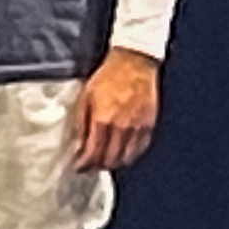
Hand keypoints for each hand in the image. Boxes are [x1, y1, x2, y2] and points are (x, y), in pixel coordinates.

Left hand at [70, 48, 159, 174]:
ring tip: (106, 159)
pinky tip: (122, 152)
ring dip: (114, 162)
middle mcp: (122, 127)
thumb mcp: (86, 97)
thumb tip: (79, 145)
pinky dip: (130, 154)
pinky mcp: (149, 124)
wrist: (134, 61)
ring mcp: (138, 126)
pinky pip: (140, 148)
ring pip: (126, 158)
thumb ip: (82, 123)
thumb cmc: (108, 76)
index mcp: (103, 119)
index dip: (84, 164)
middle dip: (98, 165)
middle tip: (91, 164)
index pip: (93, 153)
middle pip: (109, 160)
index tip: (79, 166)